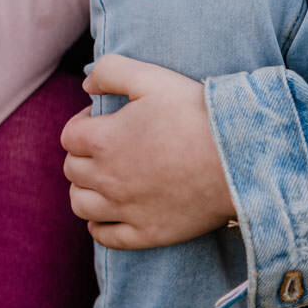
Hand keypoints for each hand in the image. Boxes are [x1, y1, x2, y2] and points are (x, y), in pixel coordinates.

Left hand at [61, 55, 235, 248]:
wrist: (237, 158)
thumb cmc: (196, 113)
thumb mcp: (152, 77)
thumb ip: (110, 70)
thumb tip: (86, 84)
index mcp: (104, 140)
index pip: (70, 136)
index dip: (82, 124)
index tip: (102, 120)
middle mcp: (107, 179)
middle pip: (72, 170)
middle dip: (83, 155)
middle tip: (108, 146)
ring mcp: (125, 210)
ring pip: (81, 205)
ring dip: (85, 190)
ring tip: (105, 178)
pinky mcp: (146, 233)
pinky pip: (105, 237)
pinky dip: (99, 226)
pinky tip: (112, 212)